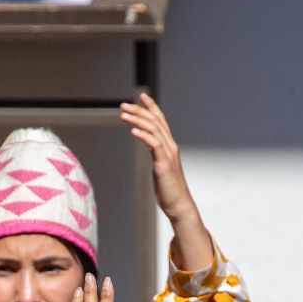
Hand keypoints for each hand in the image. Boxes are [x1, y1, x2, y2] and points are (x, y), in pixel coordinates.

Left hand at [122, 93, 213, 269]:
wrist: (179, 205)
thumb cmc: (169, 189)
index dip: (152, 107)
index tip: (142, 96)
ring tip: (123, 115)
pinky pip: (154, 145)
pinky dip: (144, 135)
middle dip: (139, 110)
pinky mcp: (164, 165)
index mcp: (169, 146)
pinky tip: (133, 131)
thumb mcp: (160, 167)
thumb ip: (156, 155)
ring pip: (153, 129)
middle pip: (155, 121)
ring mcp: (168, 155)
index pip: (161, 121)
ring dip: (137, 120)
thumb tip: (149, 147)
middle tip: (123, 105)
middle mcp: (170, 146)